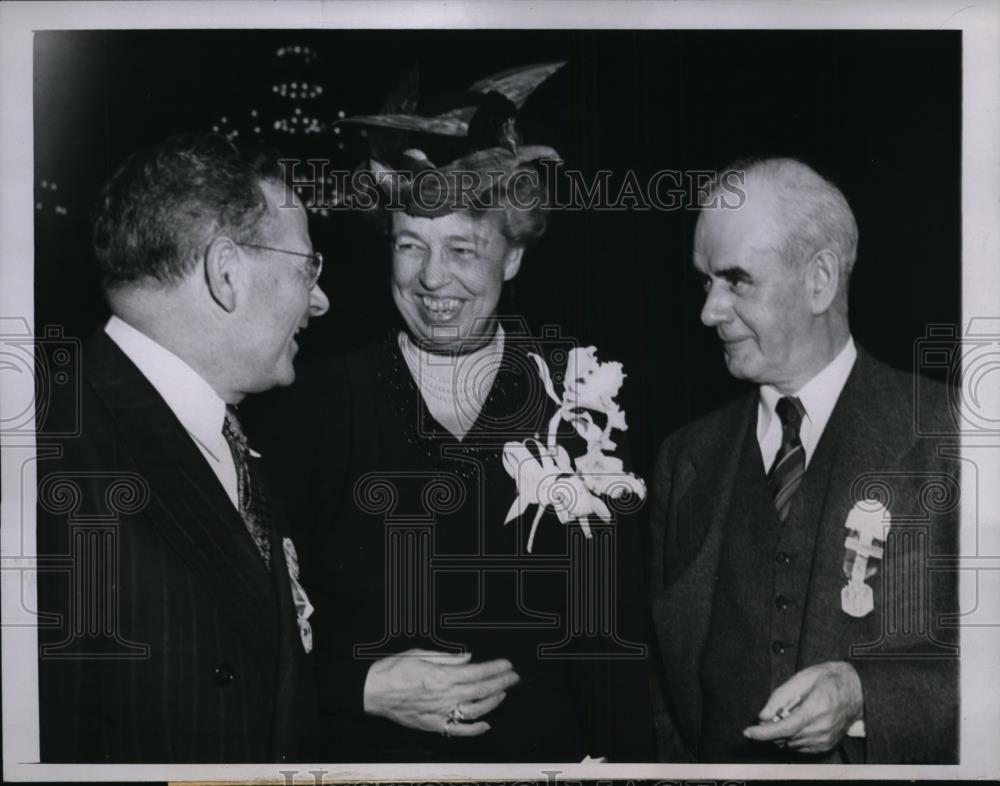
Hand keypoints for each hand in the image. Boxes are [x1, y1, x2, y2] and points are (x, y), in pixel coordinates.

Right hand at [363, 649, 519, 736]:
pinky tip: (486, 724)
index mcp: (441, 675)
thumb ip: (447, 657)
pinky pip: (459, 730)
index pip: (477, 671)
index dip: (495, 668)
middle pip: (481, 690)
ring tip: (503, 693)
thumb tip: (468, 657)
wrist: (373, 691)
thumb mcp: (420, 653)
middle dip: (501, 682)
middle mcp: (444, 695)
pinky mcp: (434, 725)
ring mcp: (440, 712)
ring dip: (493, 702)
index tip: (507, 664)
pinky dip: (475, 729)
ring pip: (475, 710)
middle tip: (513, 677)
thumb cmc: (394, 669)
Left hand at [742, 661, 863, 754]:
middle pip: (785, 738)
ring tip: (793, 711)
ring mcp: (826, 739)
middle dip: (771, 728)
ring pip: (791, 744)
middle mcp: (822, 728)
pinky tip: (798, 721)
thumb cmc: (830, 678)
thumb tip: (763, 716)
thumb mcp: (803, 677)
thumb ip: (780, 697)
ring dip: (782, 732)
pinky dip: (792, 737)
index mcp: (816, 709)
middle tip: (775, 710)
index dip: (764, 732)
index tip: (748, 732)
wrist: (858, 689)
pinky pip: (801, 747)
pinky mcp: (827, 745)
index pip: (784, 728)